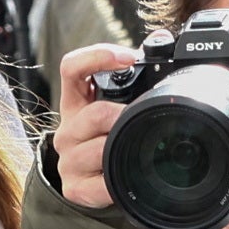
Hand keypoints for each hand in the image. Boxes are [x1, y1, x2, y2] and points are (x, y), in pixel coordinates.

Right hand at [46, 41, 139, 208]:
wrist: (92, 185)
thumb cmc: (109, 139)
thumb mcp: (115, 106)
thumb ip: (134, 76)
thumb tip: (160, 40)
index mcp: (76, 102)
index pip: (72, 68)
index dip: (97, 57)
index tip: (129, 57)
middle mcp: (68, 129)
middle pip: (94, 114)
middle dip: (125, 115)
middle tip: (148, 117)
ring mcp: (68, 160)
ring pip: (99, 149)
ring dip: (124, 148)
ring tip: (141, 148)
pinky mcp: (75, 188)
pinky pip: (99, 186)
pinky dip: (117, 183)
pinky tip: (130, 179)